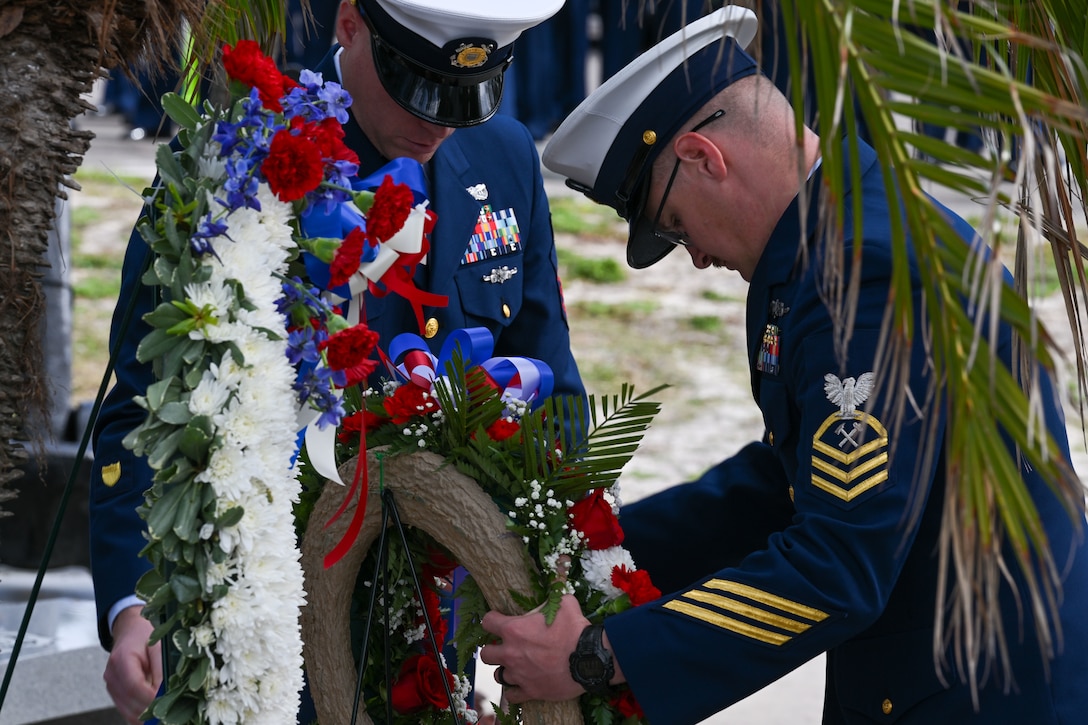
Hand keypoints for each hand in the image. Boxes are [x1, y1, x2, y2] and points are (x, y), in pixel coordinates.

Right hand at [103, 605, 160, 723]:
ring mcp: (111, 686)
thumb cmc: (145, 635)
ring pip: (128, 711)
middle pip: (130, 703)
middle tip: (172, 711)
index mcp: (121, 660)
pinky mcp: (116, 692)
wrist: (131, 630)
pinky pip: (128, 710)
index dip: (152, 698)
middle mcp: (112, 675)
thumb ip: (161, 669)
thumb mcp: (159, 645)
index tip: (169, 702)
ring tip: (166, 713)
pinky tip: (156, 712)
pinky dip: (142, 714)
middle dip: (151, 711)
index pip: (135, 687)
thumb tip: (165, 693)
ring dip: (147, 716)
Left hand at [478, 594, 588, 703]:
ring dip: (504, 670)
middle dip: (492, 649)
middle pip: (485, 653)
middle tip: (505, 647)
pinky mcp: (530, 691)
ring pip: (497, 675)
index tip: (498, 621)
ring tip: (515, 666)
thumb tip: (557, 587)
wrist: (590, 659)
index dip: (492, 620)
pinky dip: (515, 690)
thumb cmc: (575, 630)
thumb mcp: (565, 604)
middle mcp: (511, 653)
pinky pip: (512, 695)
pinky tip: (522, 684)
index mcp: (514, 630)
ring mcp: (519, 674)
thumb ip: (554, 597)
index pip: (487, 622)